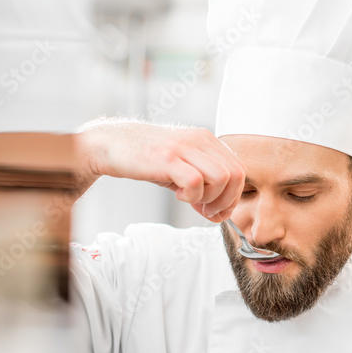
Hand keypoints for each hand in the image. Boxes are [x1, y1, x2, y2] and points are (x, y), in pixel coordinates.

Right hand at [76, 121, 244, 221]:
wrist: (112, 144)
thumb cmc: (148, 159)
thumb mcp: (181, 168)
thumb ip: (203, 186)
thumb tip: (219, 213)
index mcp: (207, 140)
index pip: (239, 170)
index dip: (233, 196)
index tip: (215, 210)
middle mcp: (200, 139)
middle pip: (236, 175)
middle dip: (225, 202)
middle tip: (205, 210)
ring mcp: (184, 147)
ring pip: (222, 178)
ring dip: (210, 199)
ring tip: (190, 201)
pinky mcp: (168, 158)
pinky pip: (195, 183)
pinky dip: (192, 197)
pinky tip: (178, 195)